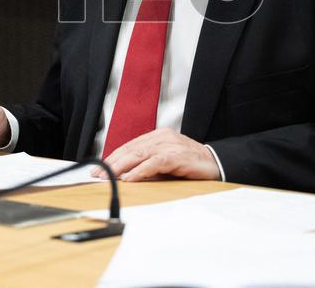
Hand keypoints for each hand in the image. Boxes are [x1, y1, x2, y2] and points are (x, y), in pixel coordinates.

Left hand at [91, 128, 220, 180]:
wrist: (216, 163)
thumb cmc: (190, 165)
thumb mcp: (166, 163)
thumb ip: (148, 165)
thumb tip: (125, 175)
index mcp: (158, 136)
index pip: (130, 146)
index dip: (113, 157)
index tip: (99, 168)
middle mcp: (162, 137)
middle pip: (130, 149)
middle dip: (111, 162)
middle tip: (97, 173)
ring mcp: (169, 144)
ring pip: (138, 154)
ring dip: (120, 166)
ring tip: (108, 176)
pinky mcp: (177, 155)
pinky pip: (154, 163)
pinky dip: (139, 171)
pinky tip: (129, 178)